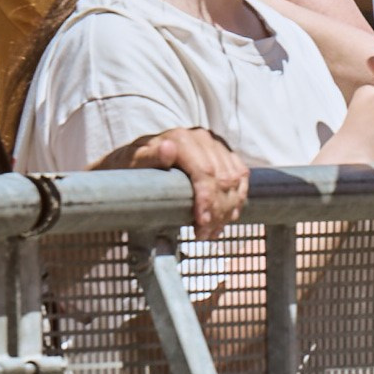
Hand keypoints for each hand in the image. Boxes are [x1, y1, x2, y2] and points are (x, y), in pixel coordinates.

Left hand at [125, 126, 251, 234]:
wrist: (139, 158)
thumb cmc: (131, 164)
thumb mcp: (132, 161)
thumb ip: (149, 157)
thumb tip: (168, 149)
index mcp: (181, 138)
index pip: (205, 171)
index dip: (207, 199)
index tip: (201, 223)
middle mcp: (203, 138)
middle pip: (222, 178)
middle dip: (216, 211)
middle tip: (204, 236)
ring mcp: (216, 145)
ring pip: (234, 180)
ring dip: (227, 210)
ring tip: (212, 232)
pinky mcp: (225, 153)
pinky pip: (241, 176)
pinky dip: (237, 199)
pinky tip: (227, 217)